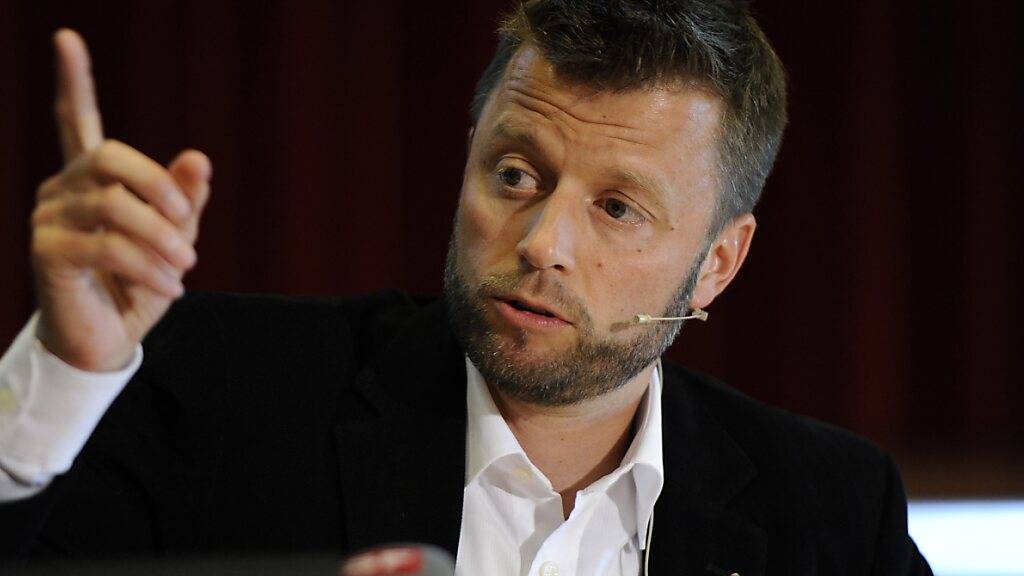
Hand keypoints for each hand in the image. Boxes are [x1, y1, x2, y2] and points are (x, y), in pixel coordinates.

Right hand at [31, 29, 211, 371]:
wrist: (108, 340)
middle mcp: (63, 189)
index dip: (72, 80)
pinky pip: (107, 247)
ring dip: (162, 238)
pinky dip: (149, 268)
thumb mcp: (175, 238)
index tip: (65, 37)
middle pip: (109, 155)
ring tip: (185, 267)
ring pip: (113, 206)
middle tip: (187, 222)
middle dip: (157, 186)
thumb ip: (184, 200)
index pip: (75, 120)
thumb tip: (199, 157)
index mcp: (93, 179)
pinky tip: (171, 289)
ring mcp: (49, 218)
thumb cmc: (141, 283)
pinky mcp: (47, 252)